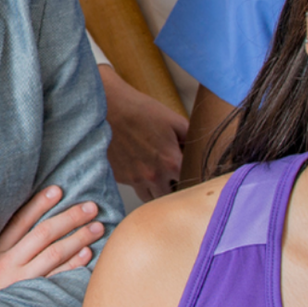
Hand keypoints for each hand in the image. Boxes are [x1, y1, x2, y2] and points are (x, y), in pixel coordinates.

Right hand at [0, 184, 105, 293]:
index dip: (39, 204)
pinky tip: (87, 254)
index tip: (57, 190)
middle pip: (43, 233)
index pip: (20, 221)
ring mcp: (20, 280)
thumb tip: (29, 226)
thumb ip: (4, 248)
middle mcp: (8, 262)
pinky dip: (72, 265)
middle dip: (68, 218)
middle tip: (91, 207)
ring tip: (97, 227)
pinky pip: (56, 277)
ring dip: (78, 238)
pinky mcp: (30, 297)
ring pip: (53, 253)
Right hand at [98, 65, 186, 194]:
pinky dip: (138, 182)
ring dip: (156, 189)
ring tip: (156, 175)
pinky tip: (137, 167)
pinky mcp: (119, 177)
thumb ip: (191, 139)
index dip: (191, 178)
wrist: (108, 107)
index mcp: (171, 163)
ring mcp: (134, 179)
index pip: (190, 183)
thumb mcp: (174, 120)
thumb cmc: (141, 110)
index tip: (190, 173)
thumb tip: (199, 152)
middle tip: (173, 175)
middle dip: (173, 187)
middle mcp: (153, 176)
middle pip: (170, 196)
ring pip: (151, 198)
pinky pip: (133, 187)